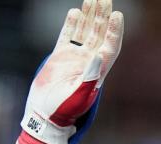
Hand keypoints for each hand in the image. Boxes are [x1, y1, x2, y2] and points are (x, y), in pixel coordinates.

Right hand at [22, 0, 122, 143]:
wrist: (43, 116)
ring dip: (90, 17)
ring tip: (92, 0)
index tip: (117, 16)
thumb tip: (98, 55)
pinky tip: (75, 12)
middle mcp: (88, 62)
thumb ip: (89, 77)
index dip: (114, 31)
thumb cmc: (62, 111)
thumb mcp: (77, 96)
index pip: (110, 47)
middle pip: (100, 35)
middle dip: (103, 18)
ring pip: (85, 32)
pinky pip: (67, 36)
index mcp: (97, 72)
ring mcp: (74, 58)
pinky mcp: (59, 57)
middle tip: (105, 0)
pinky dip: (71, 24)